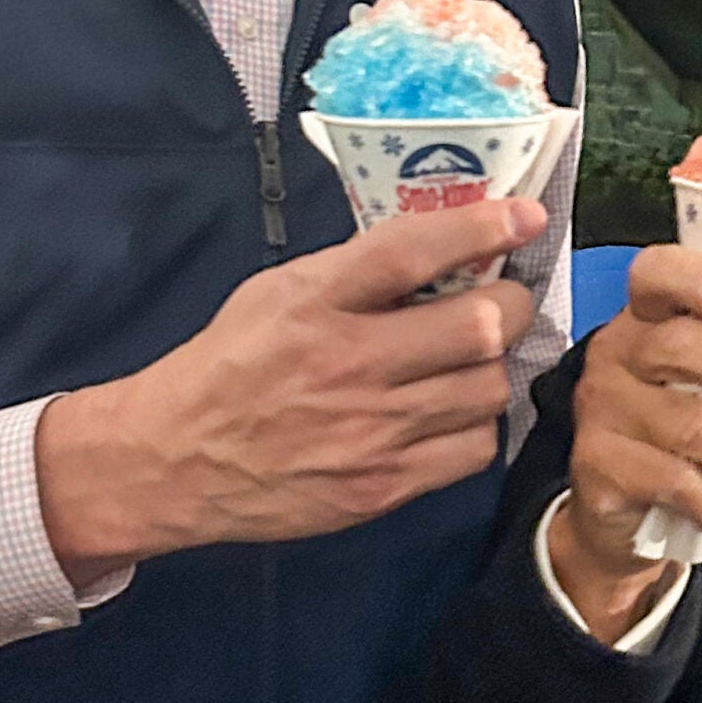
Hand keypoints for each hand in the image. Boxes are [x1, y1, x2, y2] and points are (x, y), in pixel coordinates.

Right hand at [37, 198, 546, 580]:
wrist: (176, 460)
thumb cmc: (232, 364)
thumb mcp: (277, 292)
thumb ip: (354, 269)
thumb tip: (444, 244)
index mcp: (317, 301)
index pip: (411, 253)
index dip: (481, 229)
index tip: (525, 216)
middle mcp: (349, 363)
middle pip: (479, 328)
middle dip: (510, 306)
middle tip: (504, 301)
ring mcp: (371, 431)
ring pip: (487, 389)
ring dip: (492, 368)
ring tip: (468, 361)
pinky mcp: (383, 486)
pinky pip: (473, 449)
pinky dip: (474, 425)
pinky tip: (448, 413)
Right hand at [547, 246, 701, 644]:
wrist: (626, 511)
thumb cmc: (681, 434)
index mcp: (648, 318)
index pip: (658, 275)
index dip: (698, 280)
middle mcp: (617, 352)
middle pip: (681, 345)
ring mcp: (601, 407)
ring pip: (685, 423)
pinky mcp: (596, 463)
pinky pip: (670, 478)